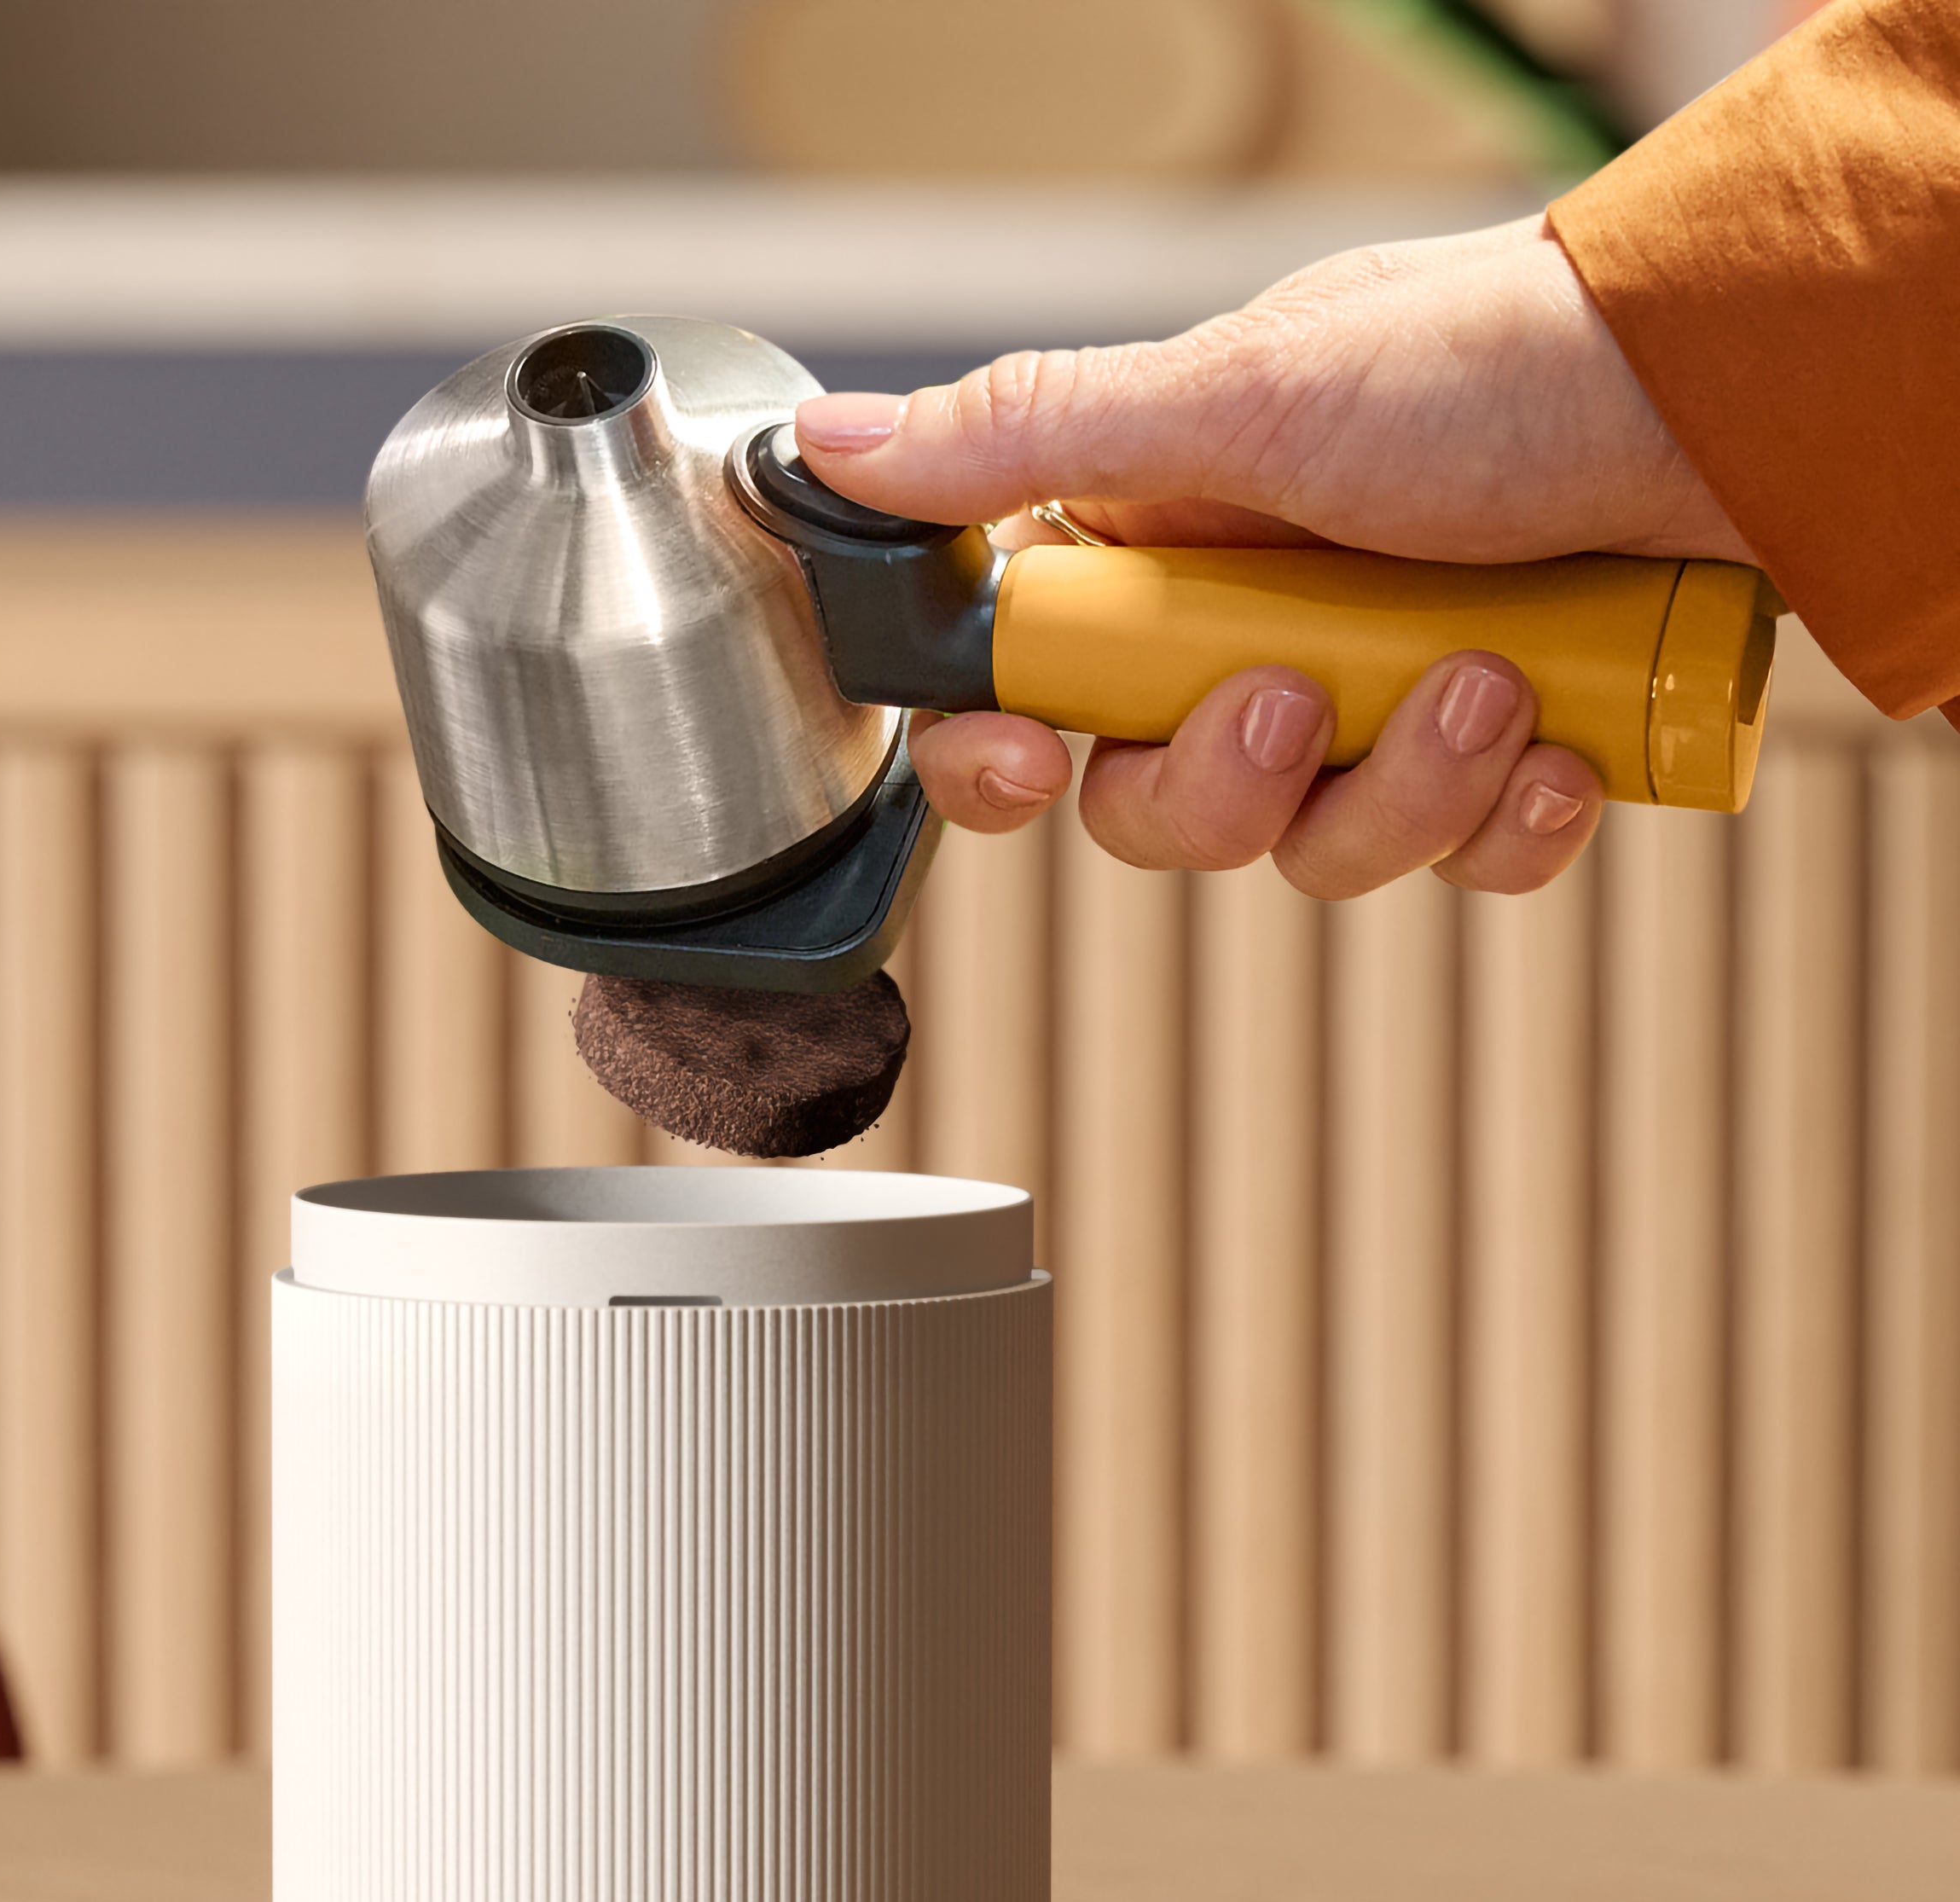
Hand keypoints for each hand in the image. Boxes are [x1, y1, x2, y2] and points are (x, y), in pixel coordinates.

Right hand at [793, 216, 1755, 896]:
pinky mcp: (1493, 754)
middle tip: (1305, 696)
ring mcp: (1379, 702)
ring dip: (1402, 792)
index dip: (1003, 755)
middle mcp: (1258, 633)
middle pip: (1161, 809)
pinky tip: (1556, 747)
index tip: (1027, 762)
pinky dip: (1506, 823)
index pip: (1026, 690)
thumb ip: (1031, 442)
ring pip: (1317, 850)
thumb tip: (842, 449)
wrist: (1738, 390)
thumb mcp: (1242, 396)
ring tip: (1490, 679)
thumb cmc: (1501, 361)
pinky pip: (1454, 861)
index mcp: (1167, 545)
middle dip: (1236, 783)